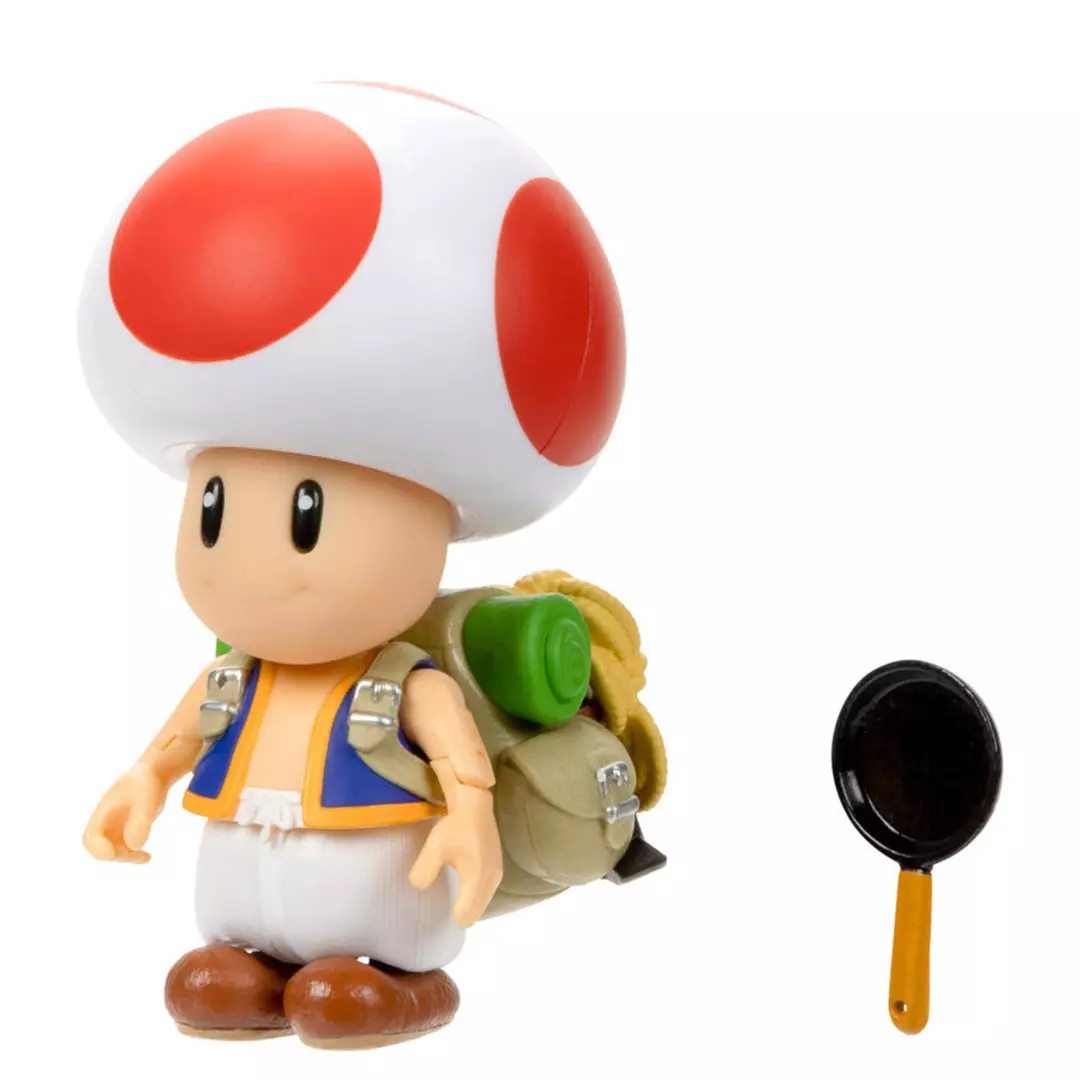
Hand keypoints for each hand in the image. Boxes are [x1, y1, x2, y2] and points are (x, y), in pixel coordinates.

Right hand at [83, 761, 166, 863]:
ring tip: (145, 857)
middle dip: (116, 855)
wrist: (153, 774)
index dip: (98, 849)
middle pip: (101, 848)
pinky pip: (124, 847)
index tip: (112, 853)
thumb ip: (140, 822)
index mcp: (103, 812)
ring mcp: (114, 826)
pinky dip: (133, 854)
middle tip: (137, 854)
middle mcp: (105, 822)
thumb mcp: (146, 801)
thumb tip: (135, 846)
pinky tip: (146, 857)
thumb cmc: (146, 783)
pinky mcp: (125, 829)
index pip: (90, 838)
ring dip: (126, 856)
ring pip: (113, 850)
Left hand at [409, 785, 502, 926]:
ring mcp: (497, 875)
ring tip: (453, 889)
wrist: (475, 805)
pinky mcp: (497, 869)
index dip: (451, 915)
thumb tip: (420, 887)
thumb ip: (424, 871)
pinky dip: (474, 894)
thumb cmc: (455, 827)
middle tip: (444, 899)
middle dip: (460, 912)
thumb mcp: (434, 847)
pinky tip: (463, 878)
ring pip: (481, 905)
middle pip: (475, 915)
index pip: (466, 917)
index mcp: (477, 878)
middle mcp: (491, 881)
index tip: (441, 903)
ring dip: (468, 903)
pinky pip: (485, 894)